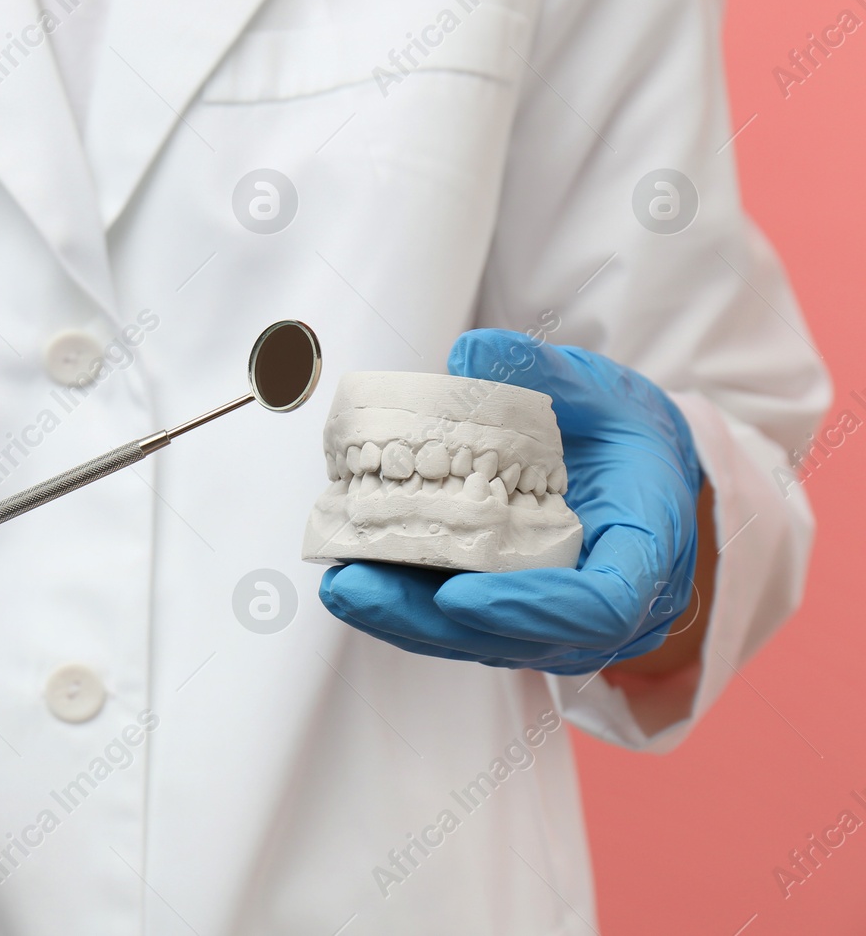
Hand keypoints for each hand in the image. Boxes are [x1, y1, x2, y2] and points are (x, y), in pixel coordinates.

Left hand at [319, 329, 702, 673]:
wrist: (638, 463)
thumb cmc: (624, 429)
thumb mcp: (599, 389)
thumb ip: (547, 373)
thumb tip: (472, 353)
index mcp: (651, 549)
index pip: (602, 606)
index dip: (531, 610)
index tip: (457, 594)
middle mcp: (615, 607)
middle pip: (524, 638)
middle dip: (432, 619)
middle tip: (356, 587)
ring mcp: (567, 622)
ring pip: (486, 640)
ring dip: (408, 619)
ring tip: (342, 585)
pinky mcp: (524, 620)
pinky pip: (468, 627)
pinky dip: (412, 608)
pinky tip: (357, 580)